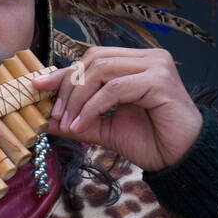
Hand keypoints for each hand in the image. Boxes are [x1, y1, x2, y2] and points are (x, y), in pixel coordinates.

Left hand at [30, 47, 203, 171]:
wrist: (179, 159)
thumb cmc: (149, 142)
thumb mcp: (104, 128)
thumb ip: (78, 119)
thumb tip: (44, 118)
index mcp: (135, 63)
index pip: (92, 59)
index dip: (63, 73)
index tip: (38, 88)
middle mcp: (147, 57)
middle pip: (93, 59)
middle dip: (68, 87)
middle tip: (56, 115)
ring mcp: (156, 65)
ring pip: (102, 70)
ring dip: (79, 98)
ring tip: (70, 123)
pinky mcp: (160, 80)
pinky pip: (116, 88)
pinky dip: (93, 107)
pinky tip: (83, 125)